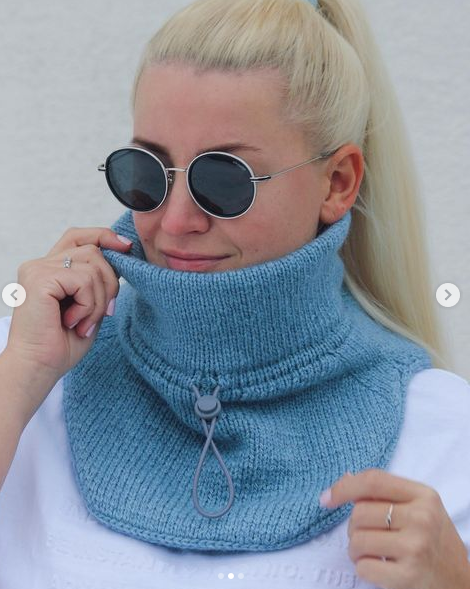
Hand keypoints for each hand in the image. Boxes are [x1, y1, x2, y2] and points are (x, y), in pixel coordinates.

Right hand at [4, 227, 131, 423]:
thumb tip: (122, 254)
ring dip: (98, 299)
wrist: (39, 367)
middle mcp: (41, 264)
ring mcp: (38, 269)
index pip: (79, 236)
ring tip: (84, 323)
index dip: (104, 236)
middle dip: (109, 283)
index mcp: (51, 268)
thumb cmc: (62, 344)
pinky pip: (83, 280)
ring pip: (93, 265)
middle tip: (104, 313)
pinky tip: (74, 322)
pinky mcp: (40, 279)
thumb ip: (99, 281)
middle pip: (94, 250)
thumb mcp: (90, 306)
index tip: (126, 247)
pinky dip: (87, 305)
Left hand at [320, 469, 469, 588]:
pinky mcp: (408, 576)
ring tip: (373, 553)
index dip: (344, 487)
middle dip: (354, 527)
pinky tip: (380, 568)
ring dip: (356, 550)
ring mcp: (416, 547)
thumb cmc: (433, 540)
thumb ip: (385, 492)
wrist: (460, 581)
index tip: (326, 498)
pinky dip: (364, 568)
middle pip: (359, 512)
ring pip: (357, 540)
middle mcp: (422, 518)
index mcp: (423, 495)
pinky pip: (363, 567)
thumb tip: (345, 479)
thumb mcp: (419, 507)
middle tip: (369, 536)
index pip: (373, 480)